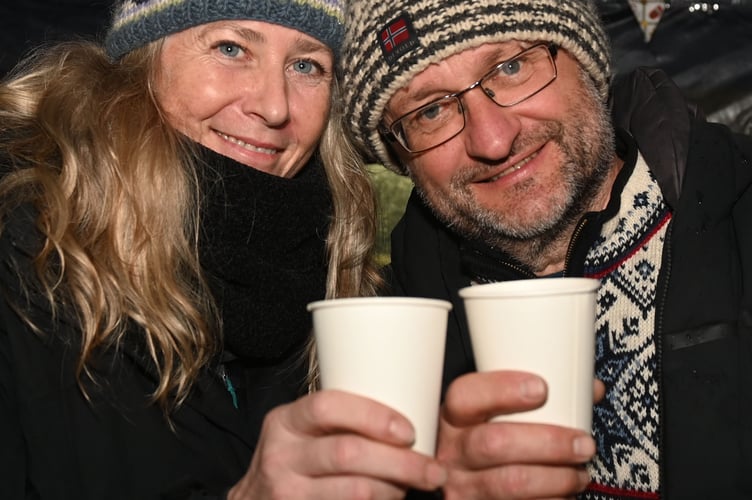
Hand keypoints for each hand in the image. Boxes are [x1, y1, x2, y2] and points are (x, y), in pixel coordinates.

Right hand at [227, 390, 446, 498]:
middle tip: (433, 469)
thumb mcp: (301, 433)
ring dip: (394, 489)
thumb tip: (407, 413)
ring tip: (413, 487)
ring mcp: (287, 491)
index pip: (328, 406)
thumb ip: (338, 422)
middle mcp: (281, 455)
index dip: (373, 417)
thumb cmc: (294, 460)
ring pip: (354, 490)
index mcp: (285, 421)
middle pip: (347, 453)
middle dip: (400, 462)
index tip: (408, 431)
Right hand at [437, 371, 596, 498]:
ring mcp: (462, 488)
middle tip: (584, 444)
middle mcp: (452, 453)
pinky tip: (565, 497)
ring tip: (580, 474)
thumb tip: (591, 388)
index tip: (541, 388)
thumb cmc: (490, 444)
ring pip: (510, 483)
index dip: (501, 390)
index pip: (465, 396)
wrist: (468, 488)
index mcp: (454, 419)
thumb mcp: (497, 419)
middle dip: (548, 443)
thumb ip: (539, 400)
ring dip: (556, 479)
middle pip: (494, 443)